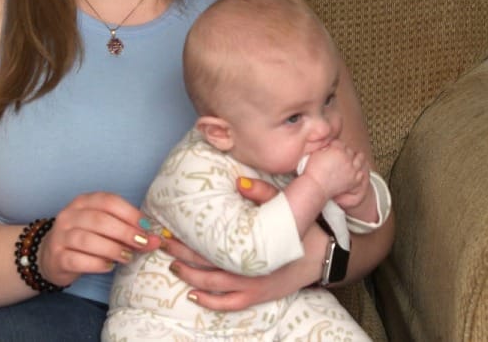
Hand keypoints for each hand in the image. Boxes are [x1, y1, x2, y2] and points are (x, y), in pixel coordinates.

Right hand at [37, 192, 161, 286]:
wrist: (50, 256)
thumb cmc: (84, 239)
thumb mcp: (101, 227)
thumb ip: (123, 227)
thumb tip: (153, 237)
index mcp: (83, 202)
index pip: (108, 201)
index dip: (130, 214)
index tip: (147, 227)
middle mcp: (69, 215)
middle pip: (100, 220)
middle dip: (126, 232)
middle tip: (144, 244)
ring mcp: (60, 236)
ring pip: (88, 240)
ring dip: (113, 249)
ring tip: (127, 257)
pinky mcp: (57, 257)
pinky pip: (79, 260)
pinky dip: (98, 264)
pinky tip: (109, 266)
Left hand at [163, 176, 322, 310]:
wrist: (324, 256)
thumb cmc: (303, 228)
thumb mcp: (287, 206)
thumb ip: (263, 193)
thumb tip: (238, 183)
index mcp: (253, 245)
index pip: (212, 242)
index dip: (189, 237)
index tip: (171, 227)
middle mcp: (249, 270)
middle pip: (206, 263)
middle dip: (181, 253)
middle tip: (163, 242)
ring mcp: (252, 287)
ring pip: (212, 286)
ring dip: (189, 276)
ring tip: (172, 264)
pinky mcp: (257, 297)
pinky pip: (228, 304)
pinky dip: (208, 302)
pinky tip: (192, 294)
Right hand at [301, 140, 368, 201]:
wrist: (316, 187)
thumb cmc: (313, 171)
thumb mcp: (316, 153)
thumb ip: (325, 147)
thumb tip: (329, 146)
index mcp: (338, 150)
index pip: (340, 142)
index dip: (335, 145)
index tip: (331, 148)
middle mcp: (347, 158)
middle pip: (349, 150)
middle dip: (344, 151)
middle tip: (338, 155)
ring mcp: (353, 169)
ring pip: (360, 158)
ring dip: (355, 157)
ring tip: (350, 159)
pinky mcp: (354, 180)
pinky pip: (361, 172)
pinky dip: (358, 170)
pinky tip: (354, 170)